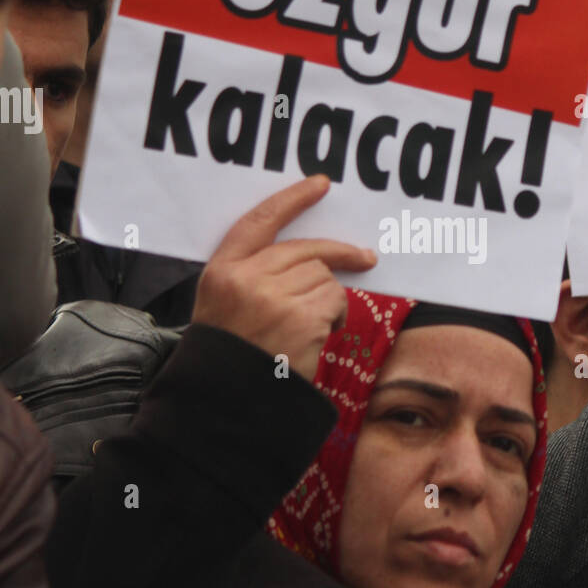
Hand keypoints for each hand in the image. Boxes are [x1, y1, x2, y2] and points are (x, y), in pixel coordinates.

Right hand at [192, 176, 376, 380]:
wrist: (228, 403)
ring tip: (314, 325)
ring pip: (325, 276)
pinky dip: (336, 317)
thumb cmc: (232, 356)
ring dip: (330, 298)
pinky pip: (335, 301)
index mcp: (222, 270)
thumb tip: (312, 257)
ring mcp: (274, 297)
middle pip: (305, 249)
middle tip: (365, 258)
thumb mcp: (224, 306)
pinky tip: (320, 336)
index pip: (260, 221)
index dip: (292, 199)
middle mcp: (246, 277)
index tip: (321, 185)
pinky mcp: (301, 318)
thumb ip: (254, 274)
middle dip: (339, 253)